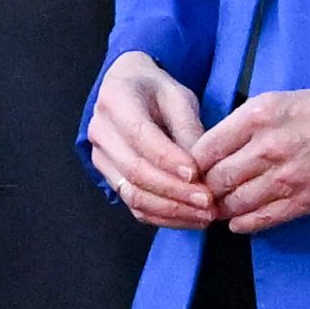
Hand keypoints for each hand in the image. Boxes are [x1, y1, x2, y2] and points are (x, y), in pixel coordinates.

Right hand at [91, 51, 220, 226]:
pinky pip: (134, 206)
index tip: (197, 173)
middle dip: (174, 191)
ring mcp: (101, 158)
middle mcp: (101, 131)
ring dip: (171, 210)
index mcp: (116, 99)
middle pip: (134, 171)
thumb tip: (201, 169)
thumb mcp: (179, 97)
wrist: (131, 90)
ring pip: (132, 194)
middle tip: (208, 200)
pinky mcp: (110, 178)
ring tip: (204, 214)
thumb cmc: (157, 91)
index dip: (168, 159)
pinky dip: (163, 217)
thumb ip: (189, 129)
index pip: (140, 135)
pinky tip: (190, 218)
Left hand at [197, 77, 309, 233]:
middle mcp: (268, 147)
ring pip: (236, 204)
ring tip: (221, 209)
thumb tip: (221, 147)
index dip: (194, 165)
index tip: (194, 171)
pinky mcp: (307, 200)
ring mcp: (287, 177)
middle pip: (216, 180)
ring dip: (224, 209)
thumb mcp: (283, 99)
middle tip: (203, 195)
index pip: (205, 149)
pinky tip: (240, 222)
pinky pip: (263, 220)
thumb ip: (250, 123)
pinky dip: (245, 224)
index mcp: (259, 115)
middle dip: (205, 190)